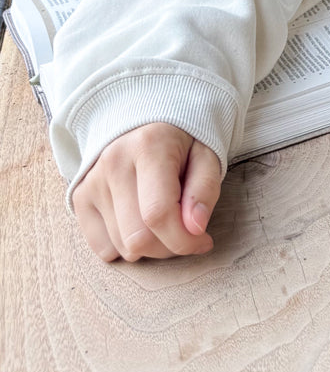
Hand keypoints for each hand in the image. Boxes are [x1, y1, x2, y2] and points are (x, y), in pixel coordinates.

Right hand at [72, 123, 222, 261]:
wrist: (144, 122)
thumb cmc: (181, 143)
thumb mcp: (207, 155)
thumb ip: (205, 190)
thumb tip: (196, 229)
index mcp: (148, 146)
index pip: (158, 214)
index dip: (184, 240)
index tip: (203, 241)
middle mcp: (114, 163)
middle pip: (138, 238)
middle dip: (170, 247)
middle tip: (186, 233)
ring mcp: (92, 182)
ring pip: (122, 247)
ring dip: (151, 248)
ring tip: (165, 222)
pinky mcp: (80, 198)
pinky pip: (103, 249)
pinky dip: (126, 247)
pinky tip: (141, 223)